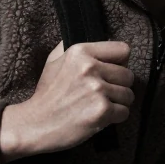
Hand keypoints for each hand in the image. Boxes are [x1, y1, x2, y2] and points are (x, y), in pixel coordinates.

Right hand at [0, 41, 133, 163]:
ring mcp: (97, 89)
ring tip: (99, 105)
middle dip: (119, 86)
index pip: (123, 50)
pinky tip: (99, 117)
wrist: (35, 123)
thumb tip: (101, 40)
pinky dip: (115, 117)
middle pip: (128, 75)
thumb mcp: (54, 60)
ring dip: (118, 103)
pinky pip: (124, 112)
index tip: (111, 73)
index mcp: (80, 51)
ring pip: (129, 95)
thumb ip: (72, 46)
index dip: (120, 63)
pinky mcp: (102, 110)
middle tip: (103, 94)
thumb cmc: (47, 94)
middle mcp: (90, 67)